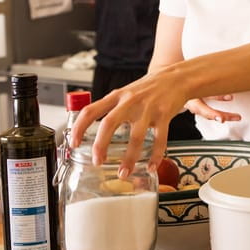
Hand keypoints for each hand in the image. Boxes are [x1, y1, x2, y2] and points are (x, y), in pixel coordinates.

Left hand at [69, 66, 237, 176]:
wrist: (176, 77)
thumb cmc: (149, 88)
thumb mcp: (126, 93)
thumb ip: (112, 109)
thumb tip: (96, 131)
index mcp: (117, 96)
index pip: (90, 110)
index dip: (79, 128)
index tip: (73, 143)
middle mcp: (130, 101)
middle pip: (109, 123)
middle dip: (101, 145)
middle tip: (97, 162)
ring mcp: (148, 109)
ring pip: (135, 136)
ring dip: (129, 158)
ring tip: (123, 172)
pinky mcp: (164, 115)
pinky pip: (159, 139)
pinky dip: (155, 156)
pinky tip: (151, 166)